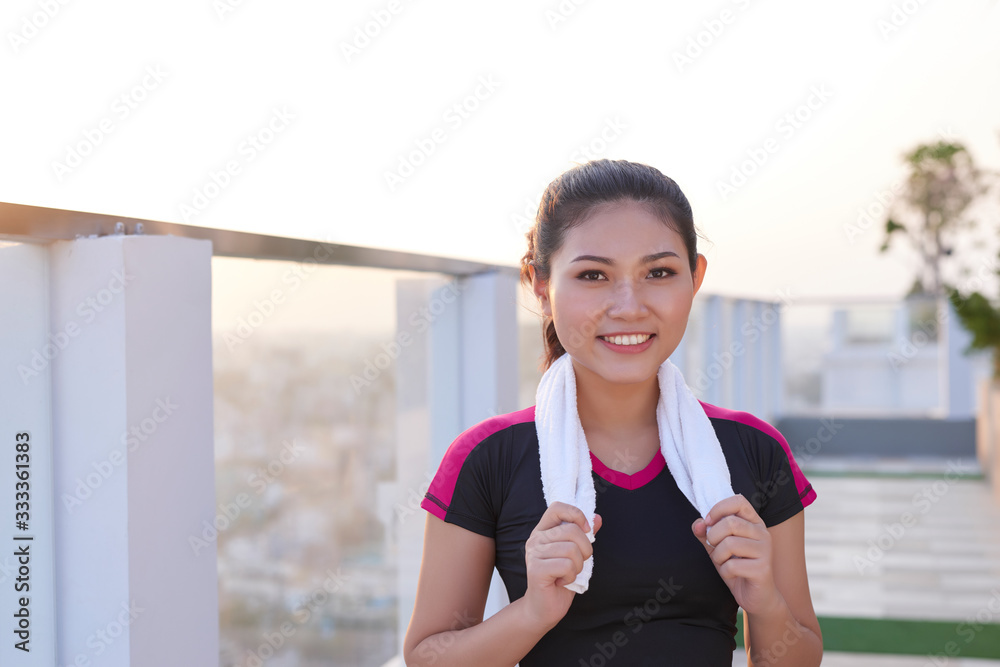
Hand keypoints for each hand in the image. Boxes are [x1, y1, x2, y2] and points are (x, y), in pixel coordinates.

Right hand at [522, 502, 601, 629]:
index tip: (586, 530)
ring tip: (568, 574)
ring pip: (571, 550)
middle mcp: (535, 539)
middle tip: (577, 564)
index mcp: (543, 530)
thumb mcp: (575, 554)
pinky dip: (571, 576)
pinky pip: (567, 565)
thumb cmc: (560, 579)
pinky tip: (562, 581)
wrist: (543, 607)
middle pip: (572, 531)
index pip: (558, 508)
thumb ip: (584, 535)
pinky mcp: (536, 569)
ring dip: (578, 566)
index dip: (576, 514)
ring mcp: (534, 553)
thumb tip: (597, 518)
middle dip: (585, 550)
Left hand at [691, 494, 782, 615]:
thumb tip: (698, 524)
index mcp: (753, 522)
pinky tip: (732, 575)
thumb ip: (706, 533)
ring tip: (724, 563)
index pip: (738, 501)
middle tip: (714, 548)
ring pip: (730, 544)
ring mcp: (765, 551)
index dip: (719, 508)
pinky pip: (732, 565)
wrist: (757, 597)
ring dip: (718, 556)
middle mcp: (762, 533)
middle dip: (713, 537)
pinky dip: (725, 572)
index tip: (708, 522)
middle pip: (730, 523)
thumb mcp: (717, 547)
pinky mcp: (763, 569)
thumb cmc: (737, 567)